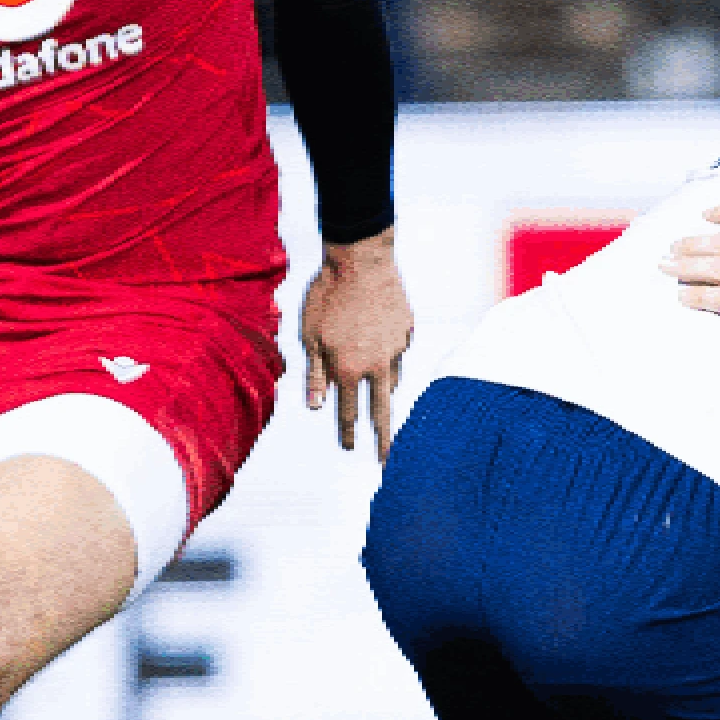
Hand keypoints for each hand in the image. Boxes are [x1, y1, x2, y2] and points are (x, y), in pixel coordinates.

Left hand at [299, 227, 411, 458]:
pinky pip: (399, 350)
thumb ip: (315, 373)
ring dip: (384, 389)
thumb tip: (314, 405)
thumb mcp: (310, 336)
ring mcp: (396, 347)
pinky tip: (381, 342)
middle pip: (381, 410)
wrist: (361, 259)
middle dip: (383, 439)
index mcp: (348, 369)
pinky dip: (390, 354)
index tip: (348, 448)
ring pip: (392, 378)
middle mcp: (376, 365)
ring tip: (379, 394)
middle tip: (386, 460)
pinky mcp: (408, 329)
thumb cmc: (328, 295)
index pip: (348, 411)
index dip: (346, 432)